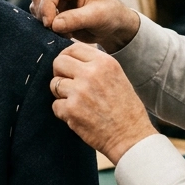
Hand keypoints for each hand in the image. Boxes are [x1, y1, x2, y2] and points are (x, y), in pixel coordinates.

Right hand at [32, 0, 139, 52]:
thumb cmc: (110, 15)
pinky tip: (62, 33)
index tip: (50, 24)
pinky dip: (47, 27)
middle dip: (43, 14)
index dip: (47, 5)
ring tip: (64, 32)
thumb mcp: (97, 16)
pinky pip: (40, 17)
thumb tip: (53, 25)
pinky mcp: (53, 9)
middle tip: (54, 30)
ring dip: (45, 21)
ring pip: (36, 6)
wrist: (113, 26)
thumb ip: (76, 19)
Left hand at [51, 41, 155, 163]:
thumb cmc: (125, 109)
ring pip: (54, 84)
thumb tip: (73, 59)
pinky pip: (55, 105)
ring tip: (77, 103)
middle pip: (59, 62)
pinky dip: (63, 112)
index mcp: (104, 62)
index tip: (68, 67)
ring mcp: (79, 91)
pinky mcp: (71, 109)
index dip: (66, 57)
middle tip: (68, 85)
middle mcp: (90, 73)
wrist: (130, 136)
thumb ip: (96, 66)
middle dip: (60, 73)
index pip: (73, 48)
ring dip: (61, 94)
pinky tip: (78, 116)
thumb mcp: (117, 77)